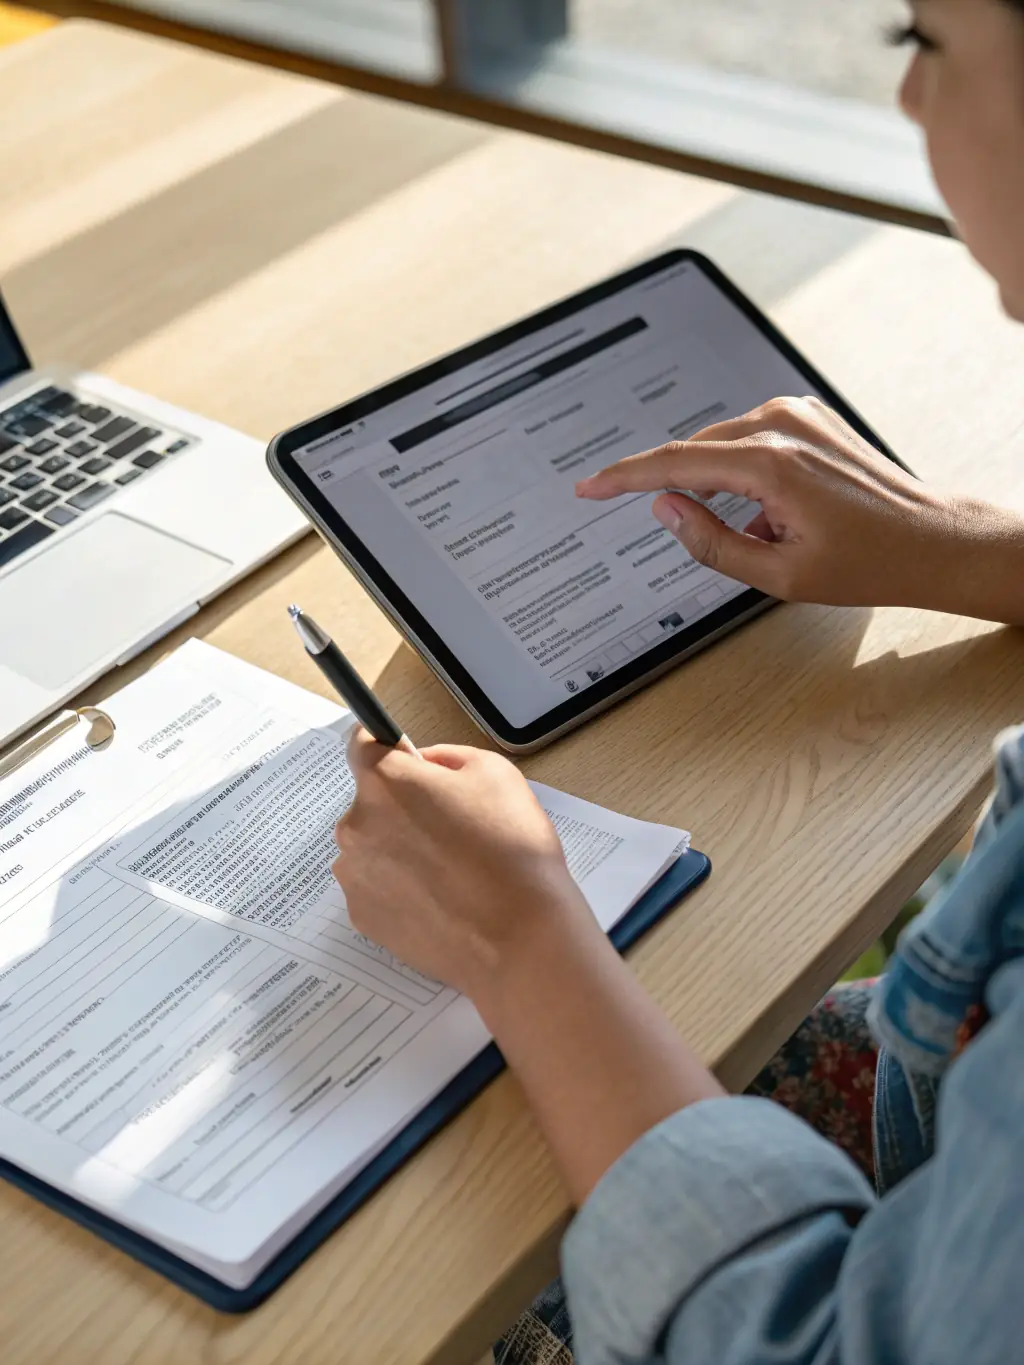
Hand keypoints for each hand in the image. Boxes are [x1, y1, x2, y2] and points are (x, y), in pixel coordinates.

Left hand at [333, 731, 597, 999]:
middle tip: (451, 827)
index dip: (388, 749)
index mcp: (385, 782)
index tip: (407, 761)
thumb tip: (426, 764)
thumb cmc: (512, 852)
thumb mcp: (495, 773)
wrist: (519, 937)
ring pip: (373, 847)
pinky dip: (401, 889)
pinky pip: (377, 889)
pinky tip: (442, 899)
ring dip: (400, 850)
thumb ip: (448, 756)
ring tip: (451, 871)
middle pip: (372, 802)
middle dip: (403, 807)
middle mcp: (355, 826)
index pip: (362, 744)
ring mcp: (355, 877)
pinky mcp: (364, 918)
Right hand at [576, 396, 1023, 621]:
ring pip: (720, 447)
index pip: (673, 464)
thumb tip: (666, 509)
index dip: (623, 478)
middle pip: (695, 452)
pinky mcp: (807, 416)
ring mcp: (796, 414)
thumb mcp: (777, 575)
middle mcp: (782, 425)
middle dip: (686, 494)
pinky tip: (780, 513)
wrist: (930, 539)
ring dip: (723, 488)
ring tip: (772, 534)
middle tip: (717, 537)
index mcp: (771, 465)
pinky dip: (745, 475)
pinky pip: (749, 440)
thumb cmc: (867, 562)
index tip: (589, 487)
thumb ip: (710, 543)